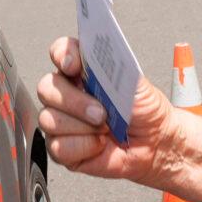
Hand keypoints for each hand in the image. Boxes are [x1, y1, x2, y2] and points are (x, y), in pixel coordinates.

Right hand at [35, 36, 184, 186]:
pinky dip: (83, 147)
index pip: (61, 53)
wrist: (155, 145)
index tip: (73, 65)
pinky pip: (58, 146)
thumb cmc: (145, 113)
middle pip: (46, 88)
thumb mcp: (139, 85)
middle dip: (73, 100)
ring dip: (82, 127)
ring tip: (105, 130)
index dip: (62, 55)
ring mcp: (62, 121)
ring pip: (49, 119)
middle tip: (100, 112)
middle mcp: (68, 94)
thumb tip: (107, 57)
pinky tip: (98, 145)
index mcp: (83, 71)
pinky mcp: (63, 148)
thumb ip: (121, 69)